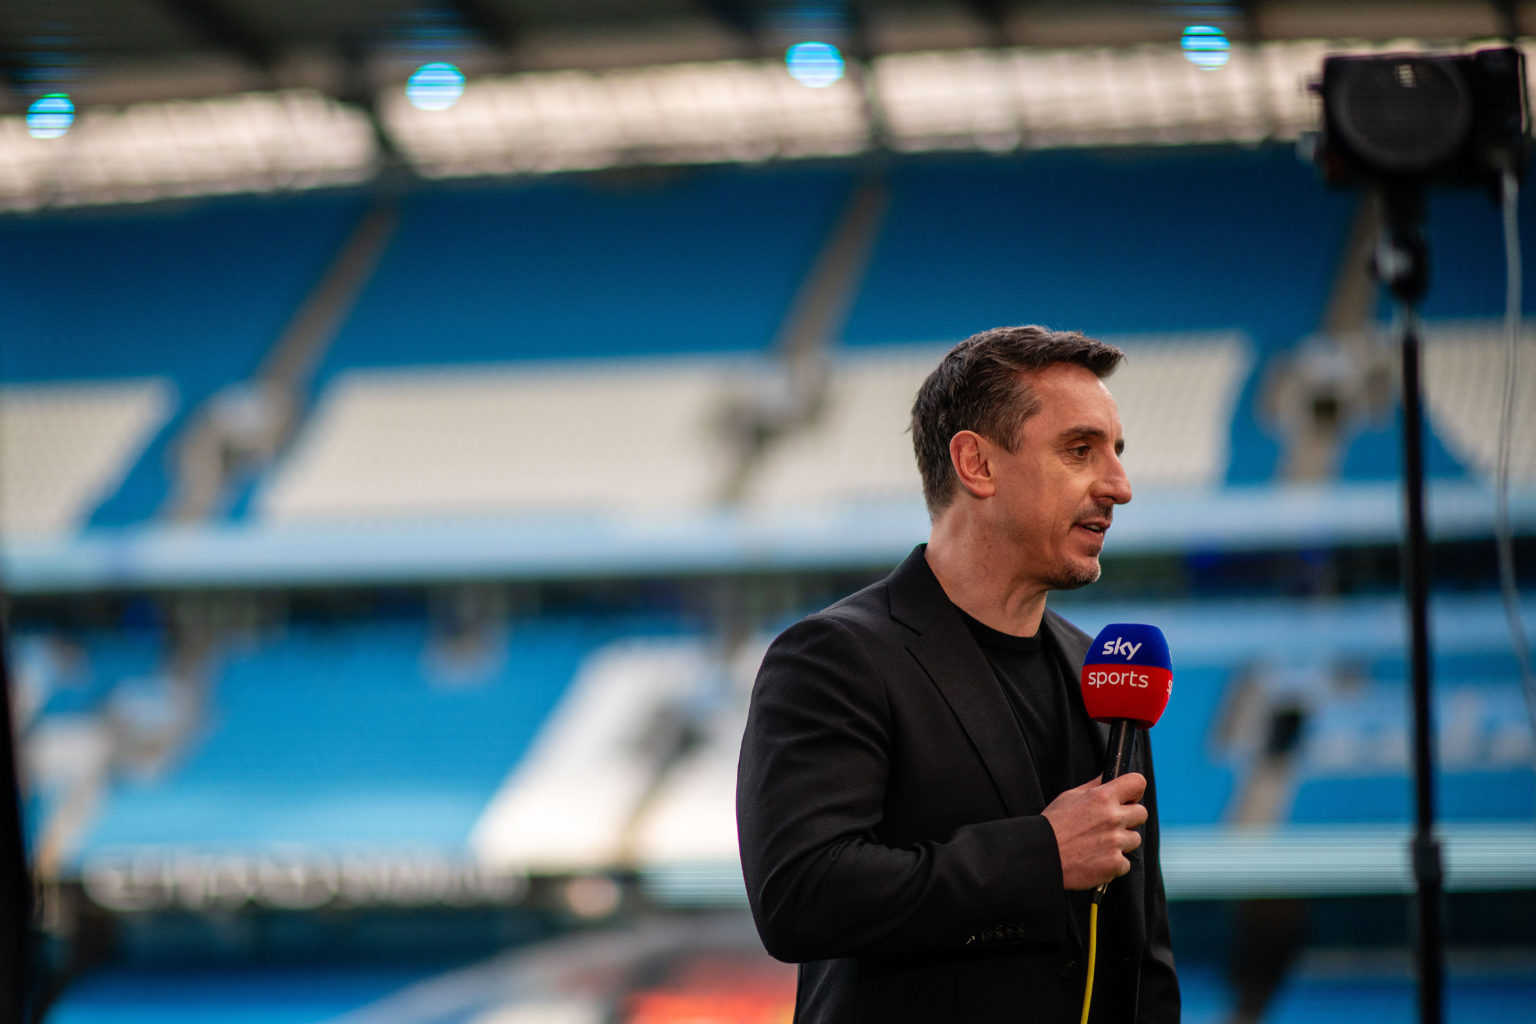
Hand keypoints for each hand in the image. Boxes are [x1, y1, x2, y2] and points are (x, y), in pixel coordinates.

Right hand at [1041, 773, 1147, 889]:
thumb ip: (1094, 786)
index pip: (1137, 783)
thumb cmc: (1052, 825)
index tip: (1128, 797)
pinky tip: (1096, 859)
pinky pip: (1125, 862)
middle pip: (1142, 813)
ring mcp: (1115, 842)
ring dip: (1121, 842)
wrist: (1041, 854)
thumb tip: (1108, 777)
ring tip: (1099, 844)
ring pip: (1135, 839)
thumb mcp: (1069, 796)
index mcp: (1102, 797)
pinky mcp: (1115, 864)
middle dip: (1129, 818)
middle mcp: (1113, 818)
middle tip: (1110, 824)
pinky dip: (1113, 863)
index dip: (1134, 790)